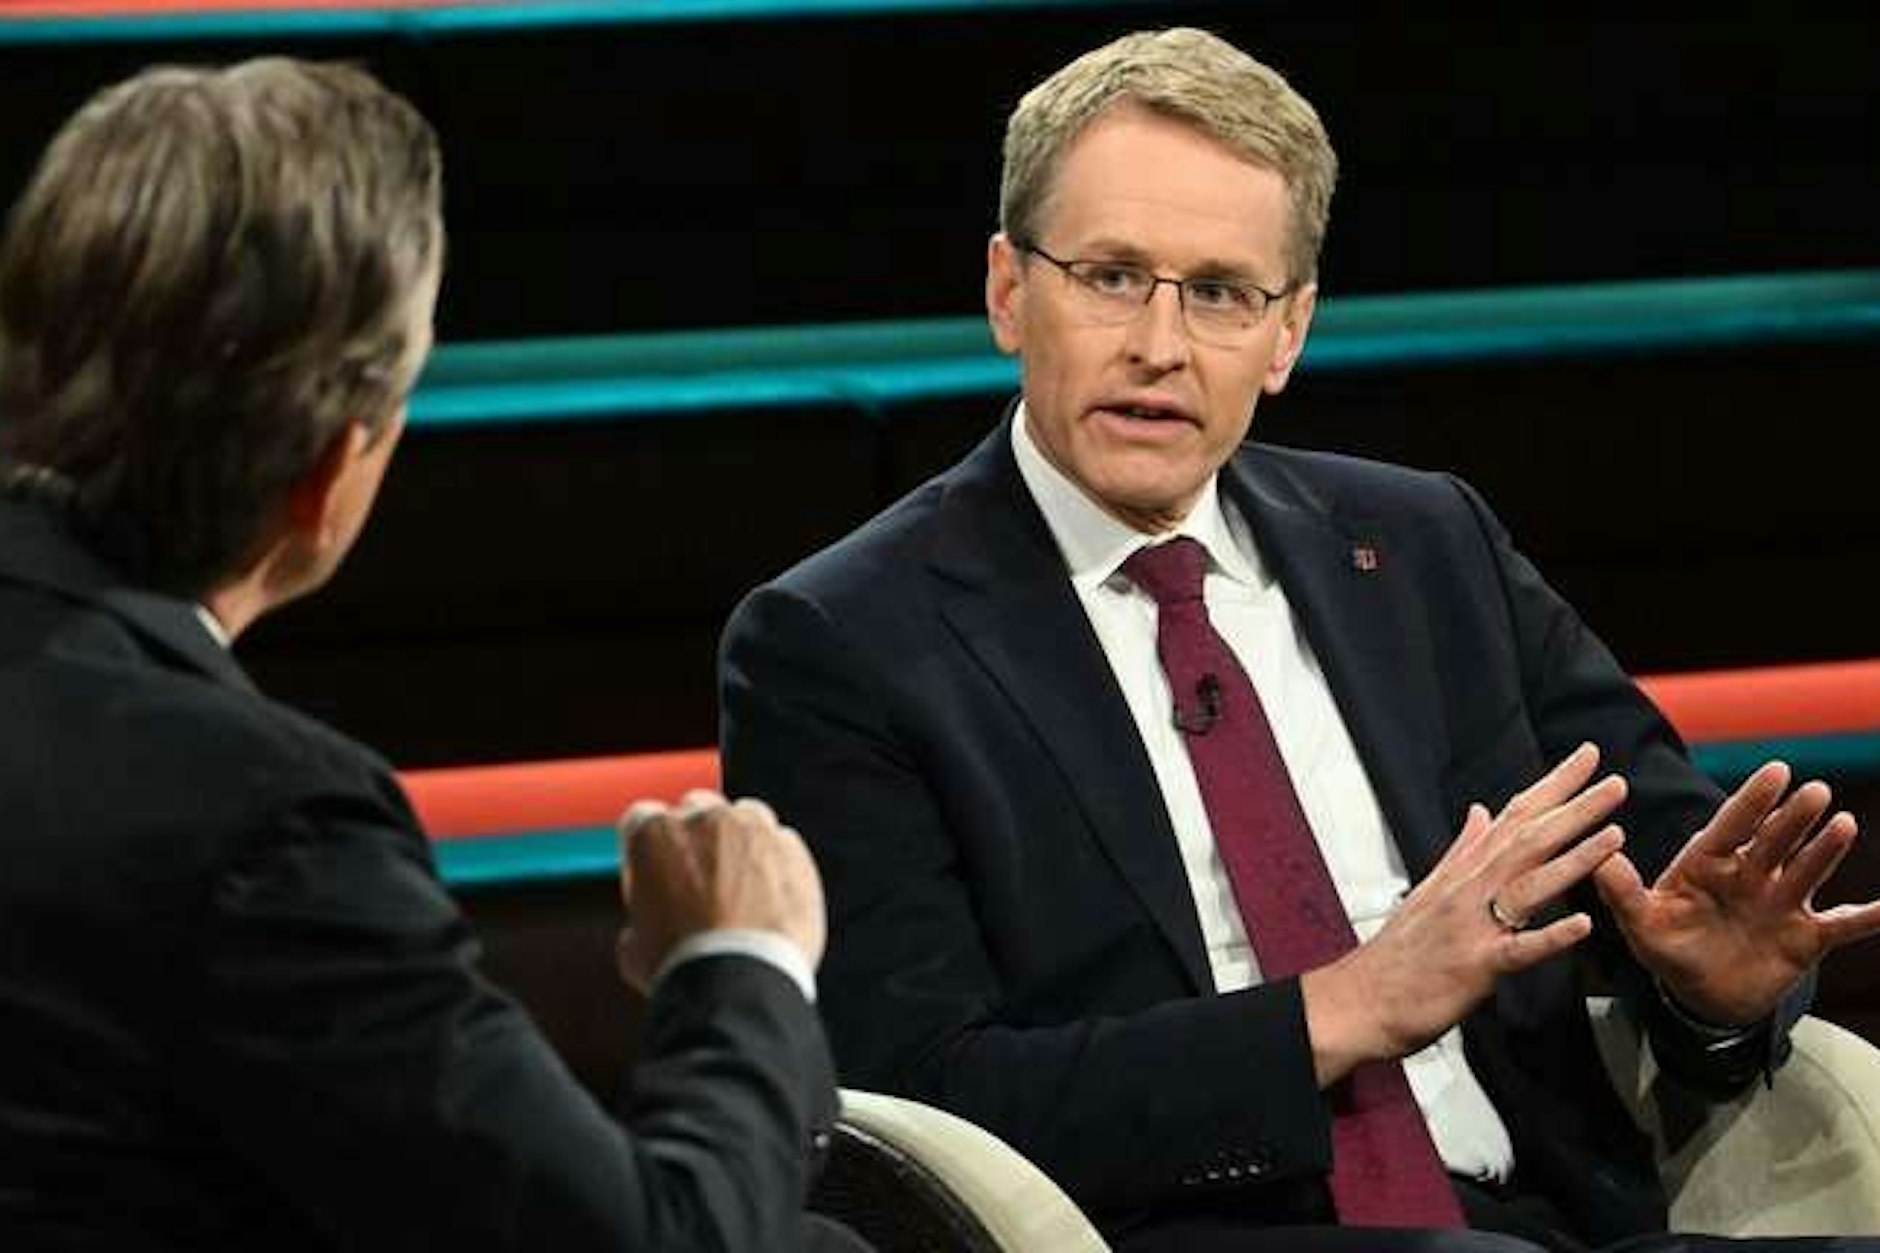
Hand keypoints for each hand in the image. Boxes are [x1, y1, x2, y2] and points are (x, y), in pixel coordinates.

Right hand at [612, 789, 827, 992]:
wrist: (740, 980)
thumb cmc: (680, 968)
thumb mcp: (634, 950)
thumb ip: (640, 920)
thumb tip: (642, 932)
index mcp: (653, 834)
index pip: (643, 817)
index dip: (649, 846)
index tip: (656, 870)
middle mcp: (704, 819)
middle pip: (698, 808)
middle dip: (698, 835)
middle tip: (702, 878)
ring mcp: (753, 829)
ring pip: (746, 816)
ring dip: (741, 840)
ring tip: (741, 885)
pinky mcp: (792, 849)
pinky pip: (782, 843)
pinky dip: (776, 862)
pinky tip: (772, 897)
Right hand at [1303, 743, 1626, 1084]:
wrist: (1360, 1000)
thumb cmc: (1398, 953)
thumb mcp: (1430, 890)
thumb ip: (1461, 850)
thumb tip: (1479, 811)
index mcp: (1463, 872)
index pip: (1513, 817)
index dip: (1553, 785)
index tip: (1588, 756)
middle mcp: (1468, 890)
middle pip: (1528, 841)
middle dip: (1574, 810)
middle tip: (1616, 783)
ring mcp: (1472, 926)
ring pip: (1528, 885)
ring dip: (1573, 859)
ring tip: (1614, 834)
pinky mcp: (1474, 967)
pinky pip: (1517, 950)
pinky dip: (1549, 936)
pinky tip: (1583, 925)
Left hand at [1593, 761, 1879, 1025]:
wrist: (1701, 996)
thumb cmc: (1669, 949)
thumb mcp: (1641, 926)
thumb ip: (1623, 894)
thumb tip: (1600, 858)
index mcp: (1708, 864)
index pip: (1732, 825)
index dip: (1754, 800)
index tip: (1776, 770)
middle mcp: (1750, 875)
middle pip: (1775, 841)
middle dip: (1793, 818)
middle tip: (1815, 790)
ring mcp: (1781, 903)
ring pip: (1808, 871)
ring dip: (1827, 849)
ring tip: (1844, 824)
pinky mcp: (1805, 937)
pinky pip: (1842, 925)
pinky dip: (1867, 917)